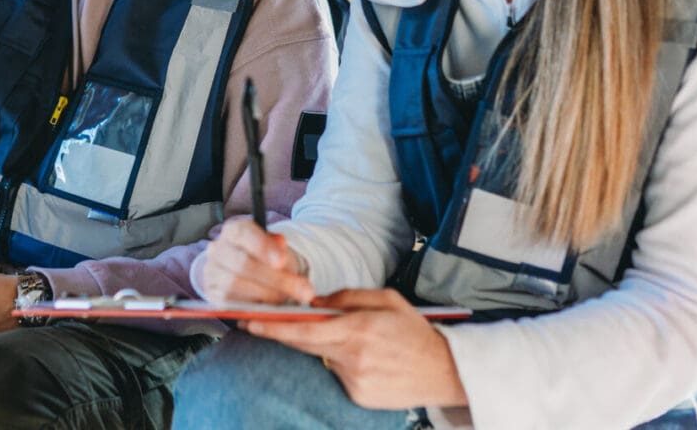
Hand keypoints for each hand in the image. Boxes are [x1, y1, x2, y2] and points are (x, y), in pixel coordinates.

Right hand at [199, 218, 313, 304]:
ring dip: (267, 297)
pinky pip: (232, 304)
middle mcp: (218, 249)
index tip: (282, 260)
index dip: (262, 246)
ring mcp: (212, 273)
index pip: (243, 233)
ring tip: (289, 302)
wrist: (249, 275)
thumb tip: (281, 243)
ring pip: (236, 286)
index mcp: (234, 231)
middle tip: (303, 291)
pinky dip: (254, 309)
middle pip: (243, 264)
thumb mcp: (275, 247)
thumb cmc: (265, 258)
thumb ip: (278, 245)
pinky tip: (272, 310)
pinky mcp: (213, 296)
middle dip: (276, 280)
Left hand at [246, 288, 467, 410]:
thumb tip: (314, 302)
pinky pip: (338, 375)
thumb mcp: (386, 299)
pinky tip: (368, 361)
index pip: (305, 330)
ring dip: (328, 348)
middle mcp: (354, 358)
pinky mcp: (359, 398)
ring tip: (361, 342)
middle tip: (262, 323)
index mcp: (359, 330)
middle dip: (284, 333)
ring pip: (324, 359)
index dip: (275, 327)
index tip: (251, 322)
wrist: (445, 372)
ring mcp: (355, 382)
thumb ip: (346, 297)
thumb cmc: (415, 331)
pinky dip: (343, 364)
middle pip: (305, 346)